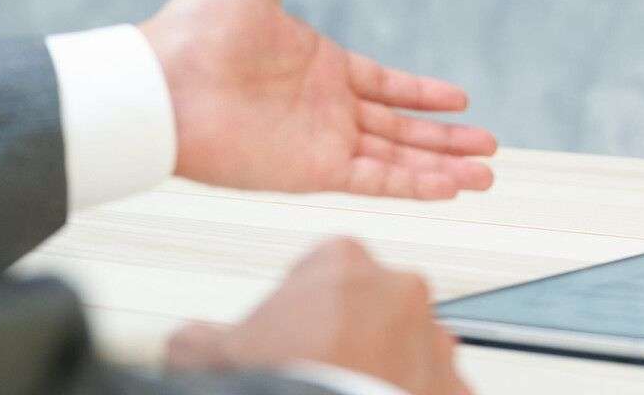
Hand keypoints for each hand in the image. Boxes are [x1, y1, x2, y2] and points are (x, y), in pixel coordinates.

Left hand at [139, 0, 496, 198]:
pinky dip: (414, 186)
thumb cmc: (197, 29)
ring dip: (443, 167)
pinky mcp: (311, 171)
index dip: (425, 94)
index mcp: (321, 68)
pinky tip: (450, 187)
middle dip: (447, 140)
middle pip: (403, 129)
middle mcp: (328, 110)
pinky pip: (374, 180)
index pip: (388, 86)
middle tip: (491, 147)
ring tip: (487, 175)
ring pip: (398, 159)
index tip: (462, 99)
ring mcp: (321, 143)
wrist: (158, 85)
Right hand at [165, 237, 469, 394]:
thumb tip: (189, 341)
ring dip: (383, 363)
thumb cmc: (286, 381)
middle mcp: (401, 288)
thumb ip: (198, 336)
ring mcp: (434, 335)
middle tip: (319, 368)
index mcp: (344, 261)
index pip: (325, 267)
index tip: (289, 333)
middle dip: (350, 331)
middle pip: (372, 303)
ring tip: (346, 391)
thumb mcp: (212, 352)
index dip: (302, 303)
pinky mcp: (455, 382)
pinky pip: (434, 385)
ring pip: (408, 343)